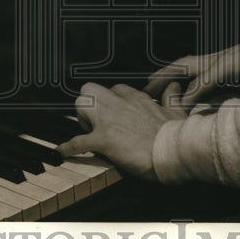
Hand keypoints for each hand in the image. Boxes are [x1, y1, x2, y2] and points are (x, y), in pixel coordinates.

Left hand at [55, 82, 187, 180]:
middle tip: (98, 121)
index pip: (115, 89)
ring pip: (80, 105)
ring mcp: (109, 120)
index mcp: (136, 97)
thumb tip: (174, 87)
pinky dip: (68, 147)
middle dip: (89, 105)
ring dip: (81, 118)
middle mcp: (119, 103)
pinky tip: (62, 151)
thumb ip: (171, 97)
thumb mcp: (177, 111)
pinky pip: (78, 141)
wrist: (173, 151)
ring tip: (88, 131)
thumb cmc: (175, 135)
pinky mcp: (103, 140)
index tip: (115, 113)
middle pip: (90, 90)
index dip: (111, 101)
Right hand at [143, 29, 239, 111]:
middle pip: (185, 65)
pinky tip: (174, 80)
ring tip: (150, 83)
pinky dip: (178, 71)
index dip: (189, 96)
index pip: (202, 81)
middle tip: (146, 90)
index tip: (176, 109)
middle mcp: (219, 57)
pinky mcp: (221, 58)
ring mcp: (218, 56)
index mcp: (229, 63)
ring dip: (167, 71)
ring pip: (186, 62)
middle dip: (164, 76)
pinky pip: (194, 64)